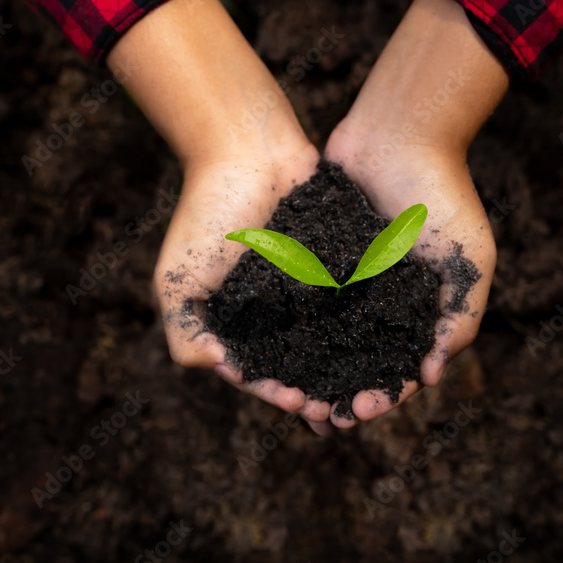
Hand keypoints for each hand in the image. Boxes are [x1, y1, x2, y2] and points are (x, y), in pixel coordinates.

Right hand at [154, 145, 338, 429]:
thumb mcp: (177, 280)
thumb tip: (217, 370)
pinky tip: (385, 348)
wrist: (248, 151)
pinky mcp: (337, 265)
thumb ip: (185, 333)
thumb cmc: (207, 213)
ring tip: (364, 391)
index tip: (298, 402)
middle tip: (338, 411)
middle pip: (297, 365)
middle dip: (317, 392)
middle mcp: (271, 311)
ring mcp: (305, 289)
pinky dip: (366, 328)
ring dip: (344, 371)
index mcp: (234, 321)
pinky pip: (354, 303)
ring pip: (329, 342)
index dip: (276, 394)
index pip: (256, 372)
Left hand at [321, 0, 508, 427]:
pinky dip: (283, 327)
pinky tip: (263, 348)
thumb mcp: (469, 260)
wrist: (400, 133)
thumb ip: (460, 316)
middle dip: (338, 392)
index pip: (401, 368)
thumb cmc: (444, 196)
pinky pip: (296, 301)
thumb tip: (432, 375)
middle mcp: (380, 302)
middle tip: (317, 415)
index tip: (362, 410)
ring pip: (322, 340)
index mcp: (419, 311)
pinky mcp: (315, 259)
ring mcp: (346, 282)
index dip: (384, 394)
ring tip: (285, 393)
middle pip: (356, 363)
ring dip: (307, 371)